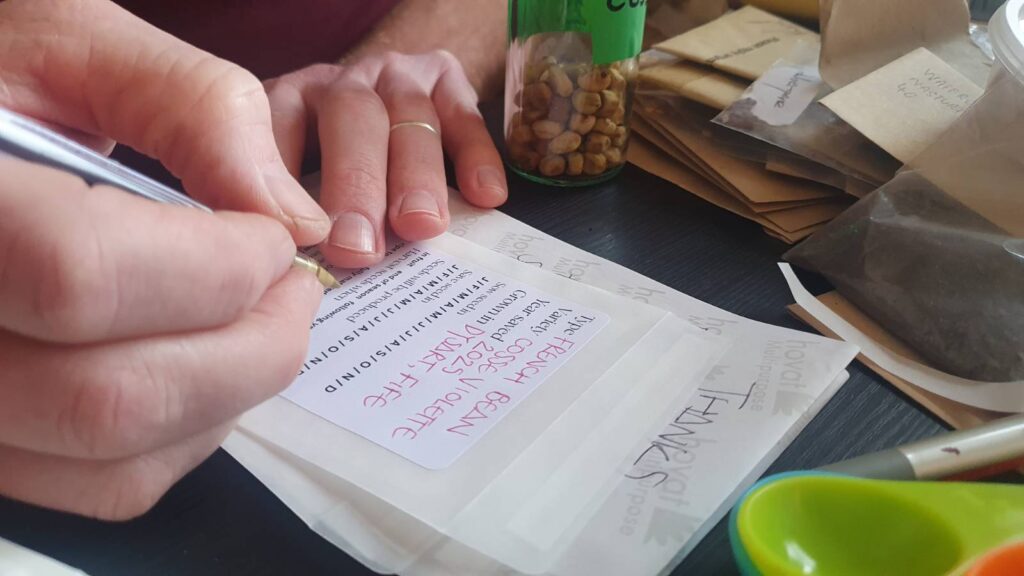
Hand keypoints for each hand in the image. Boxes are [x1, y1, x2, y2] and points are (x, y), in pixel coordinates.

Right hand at [0, 0, 326, 518]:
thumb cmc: (1, 73)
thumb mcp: (75, 42)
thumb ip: (197, 109)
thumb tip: (294, 219)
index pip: (81, 274)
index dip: (216, 266)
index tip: (273, 239)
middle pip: (111, 398)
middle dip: (253, 345)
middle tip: (296, 289)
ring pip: (117, 461)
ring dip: (232, 394)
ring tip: (259, 319)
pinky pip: (106, 484)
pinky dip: (191, 431)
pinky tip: (206, 358)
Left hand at [264, 51, 507, 268]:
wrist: (387, 102)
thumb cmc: (332, 168)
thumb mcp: (290, 182)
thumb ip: (279, 213)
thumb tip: (276, 270)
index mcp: (290, 101)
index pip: (277, 123)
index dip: (281, 177)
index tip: (290, 238)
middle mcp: (343, 83)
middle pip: (351, 117)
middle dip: (356, 184)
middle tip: (358, 247)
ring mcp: (398, 77)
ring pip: (410, 114)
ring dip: (416, 174)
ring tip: (421, 226)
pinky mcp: (447, 82)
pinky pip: (465, 116)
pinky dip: (476, 155)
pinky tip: (485, 196)